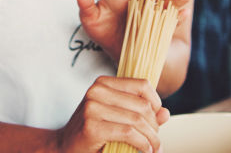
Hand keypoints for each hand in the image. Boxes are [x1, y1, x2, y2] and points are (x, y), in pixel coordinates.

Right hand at [53, 76, 168, 152]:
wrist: (65, 148)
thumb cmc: (93, 134)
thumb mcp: (117, 119)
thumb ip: (141, 114)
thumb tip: (166, 113)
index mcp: (103, 83)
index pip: (142, 85)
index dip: (156, 102)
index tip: (157, 120)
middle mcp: (96, 91)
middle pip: (142, 105)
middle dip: (155, 126)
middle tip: (157, 142)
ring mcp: (92, 108)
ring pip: (137, 120)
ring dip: (152, 138)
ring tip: (154, 149)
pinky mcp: (92, 126)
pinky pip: (129, 133)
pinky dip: (142, 144)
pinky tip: (144, 151)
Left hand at [76, 0, 190, 61]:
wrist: (118, 48)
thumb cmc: (103, 30)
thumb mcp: (90, 20)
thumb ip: (86, 5)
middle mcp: (142, 0)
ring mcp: (154, 12)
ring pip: (166, 2)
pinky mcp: (164, 24)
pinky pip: (172, 20)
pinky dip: (179, 16)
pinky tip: (185, 13)